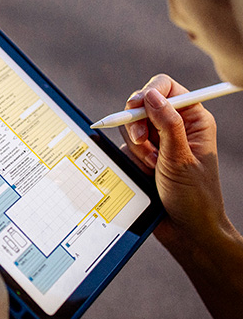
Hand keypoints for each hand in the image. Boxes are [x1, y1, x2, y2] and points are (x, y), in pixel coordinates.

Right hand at [119, 74, 227, 249]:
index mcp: (193, 120)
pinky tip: (146, 174)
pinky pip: (124, 146)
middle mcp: (174, 126)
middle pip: (141, 105)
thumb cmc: (194, 196)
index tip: (138, 108)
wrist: (185, 230)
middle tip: (142, 142)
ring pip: (129, 127)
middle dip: (137, 125)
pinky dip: (130, 159)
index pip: (167, 88)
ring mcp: (157, 141)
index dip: (149, 93)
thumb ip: (167, 123)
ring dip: (136, 147)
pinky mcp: (142, 156)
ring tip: (151, 166)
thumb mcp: (180, 158)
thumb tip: (151, 95)